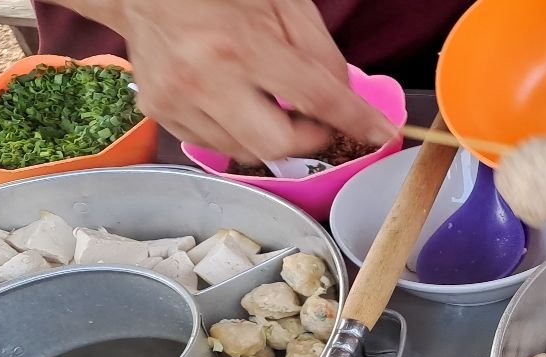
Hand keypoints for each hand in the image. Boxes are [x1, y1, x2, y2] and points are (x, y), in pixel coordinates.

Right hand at [86, 0, 397, 160]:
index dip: (355, 120)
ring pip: (249, 153)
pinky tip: (237, 103)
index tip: (383, 135)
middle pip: (279, 144)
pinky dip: (240, 134)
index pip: (315, 97)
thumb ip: (320, 53)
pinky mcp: (162, 114)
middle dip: (310, 139)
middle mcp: (204, 79)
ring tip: (270, 102)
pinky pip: (219, 147)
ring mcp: (178, 101)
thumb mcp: (281, 3)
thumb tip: (346, 99)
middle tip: (316, 119)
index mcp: (239, 45)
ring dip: (274, 137)